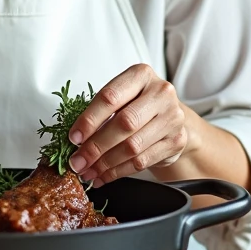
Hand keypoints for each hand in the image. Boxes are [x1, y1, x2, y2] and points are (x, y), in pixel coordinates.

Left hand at [66, 64, 189, 186]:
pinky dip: (119, 171)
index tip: (74, 137)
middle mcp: (160, 93)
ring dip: (106, 163)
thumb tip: (76, 140)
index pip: (110, 97)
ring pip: (133, 146)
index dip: (89, 120)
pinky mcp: (176, 141)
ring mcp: (172, 117)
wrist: (169, 116)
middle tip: (79, 161)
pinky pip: (142, 160)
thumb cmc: (138, 104)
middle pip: (124, 123)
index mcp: (141, 75)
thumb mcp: (120, 97)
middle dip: (96, 146)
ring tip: (89, 171)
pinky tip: (105, 175)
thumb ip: (100, 113)